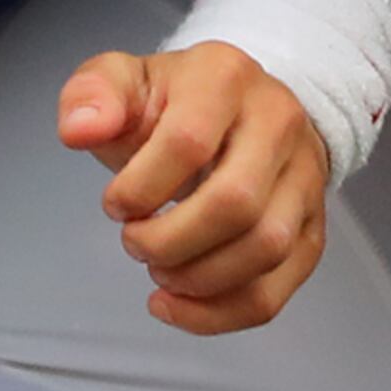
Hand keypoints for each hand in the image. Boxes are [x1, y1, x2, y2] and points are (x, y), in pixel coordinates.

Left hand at [58, 43, 330, 334]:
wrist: (240, 111)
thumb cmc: (173, 104)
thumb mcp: (123, 81)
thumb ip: (91, 95)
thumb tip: (79, 130)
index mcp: (226, 77)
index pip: (189, 142)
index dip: (140, 188)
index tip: (115, 204)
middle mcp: (279, 122)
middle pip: (237, 203)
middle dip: (169, 242)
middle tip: (135, 243)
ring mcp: (305, 177)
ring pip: (267, 250)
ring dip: (198, 280)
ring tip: (160, 270)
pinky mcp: (312, 227)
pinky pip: (277, 288)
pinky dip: (220, 313)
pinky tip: (179, 304)